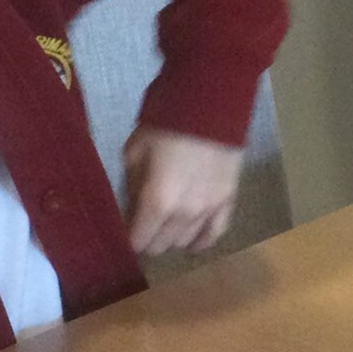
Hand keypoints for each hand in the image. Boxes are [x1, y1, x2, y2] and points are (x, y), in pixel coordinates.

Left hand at [125, 130, 243, 256]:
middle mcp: (184, 215)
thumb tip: (132, 210)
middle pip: (161, 245)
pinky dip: (201, 242)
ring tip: (165, 226)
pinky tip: (192, 244)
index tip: (124, 232)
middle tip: (143, 226)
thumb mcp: (134, 153)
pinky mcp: (228, 202)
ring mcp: (209, 211)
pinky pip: (214, 233)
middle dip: (149, 240)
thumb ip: (131, 188)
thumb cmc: (164, 125)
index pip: (139, 241)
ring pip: (185, 241)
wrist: (208, 106)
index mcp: (157, 202)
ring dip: (172, 237)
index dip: (129, 240)